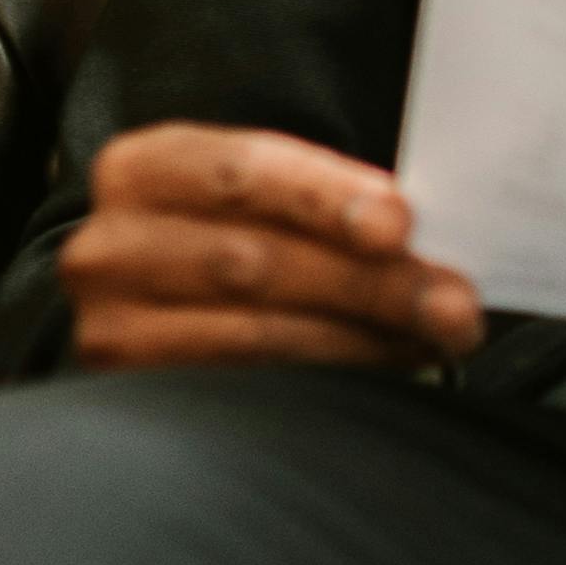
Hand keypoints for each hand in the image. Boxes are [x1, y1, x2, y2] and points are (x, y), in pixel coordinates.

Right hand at [61, 124, 484, 376]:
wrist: (146, 307)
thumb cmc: (223, 239)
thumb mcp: (254, 197)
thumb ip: (318, 200)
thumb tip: (418, 232)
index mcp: (144, 168)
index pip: (241, 171)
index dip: (324, 197)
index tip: (399, 224)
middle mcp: (112, 245)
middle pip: (256, 261)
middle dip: (371, 283)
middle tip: (454, 304)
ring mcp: (111, 328)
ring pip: (257, 336)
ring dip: (364, 340)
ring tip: (436, 339)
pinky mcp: (132, 396)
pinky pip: (246, 390)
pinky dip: (328, 379)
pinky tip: (383, 370)